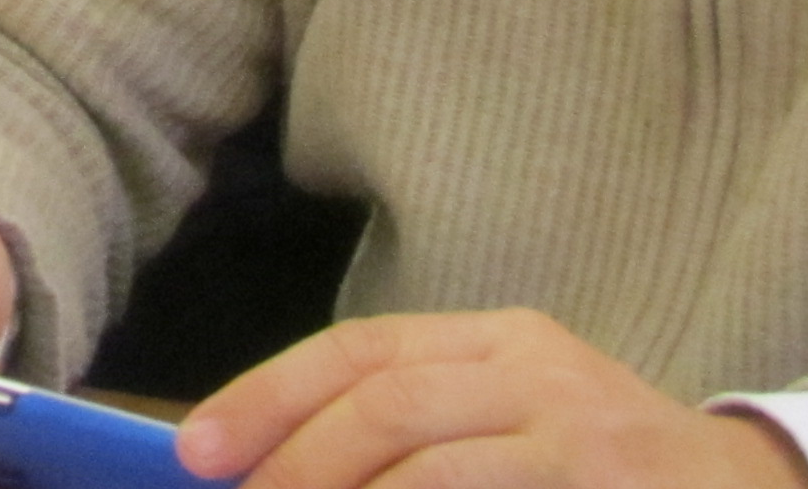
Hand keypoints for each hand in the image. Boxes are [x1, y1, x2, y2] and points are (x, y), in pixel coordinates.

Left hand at [178, 313, 807, 488]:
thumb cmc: (607, 467)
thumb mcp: (517, 418)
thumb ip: (417, 427)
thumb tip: (277, 468)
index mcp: (502, 340)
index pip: (361, 351)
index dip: (270, 396)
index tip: (200, 449)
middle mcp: (539, 371)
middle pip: (384, 402)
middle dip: (297, 461)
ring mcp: (581, 437)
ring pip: (429, 468)